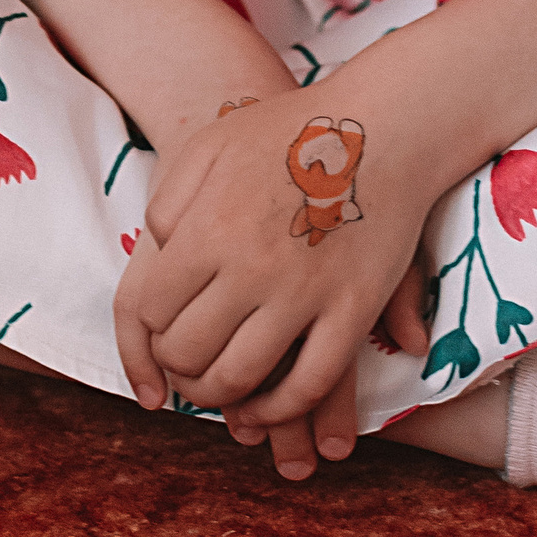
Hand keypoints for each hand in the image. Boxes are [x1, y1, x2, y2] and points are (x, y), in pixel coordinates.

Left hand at [113, 88, 434, 480]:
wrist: (385, 127)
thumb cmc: (295, 131)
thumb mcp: (214, 143)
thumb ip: (171, 198)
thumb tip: (157, 251)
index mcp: (211, 227)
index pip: (151, 310)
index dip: (151, 328)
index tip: (166, 328)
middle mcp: (251, 267)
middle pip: (188, 351)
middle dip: (178, 366)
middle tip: (187, 363)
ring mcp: (305, 294)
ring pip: (240, 378)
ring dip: (219, 394)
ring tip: (219, 385)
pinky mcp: (354, 312)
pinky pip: (309, 384)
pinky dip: (280, 409)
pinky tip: (267, 406)